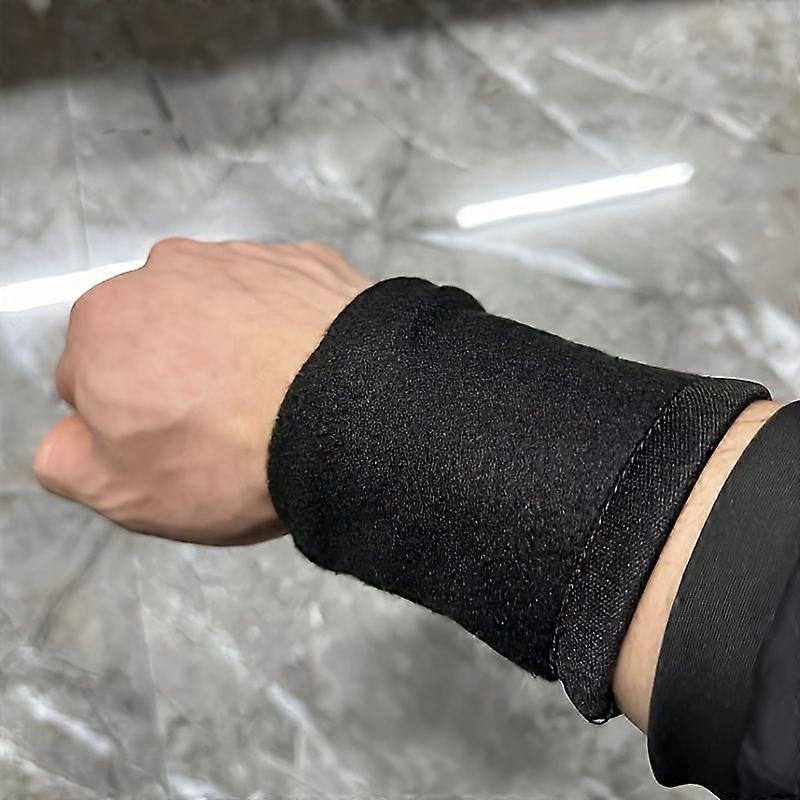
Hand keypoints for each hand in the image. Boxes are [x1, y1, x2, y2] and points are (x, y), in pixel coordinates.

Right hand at [34, 238, 371, 544]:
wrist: (353, 415)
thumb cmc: (235, 455)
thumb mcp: (124, 491)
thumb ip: (67, 459)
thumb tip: (70, 438)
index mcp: (104, 321)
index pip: (93, 377)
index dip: (132, 421)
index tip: (176, 446)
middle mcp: (166, 270)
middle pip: (158, 334)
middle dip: (179, 374)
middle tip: (226, 426)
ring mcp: (242, 258)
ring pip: (222, 312)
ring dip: (235, 346)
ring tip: (274, 399)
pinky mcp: (305, 262)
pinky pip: (281, 301)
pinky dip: (286, 329)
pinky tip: (308, 369)